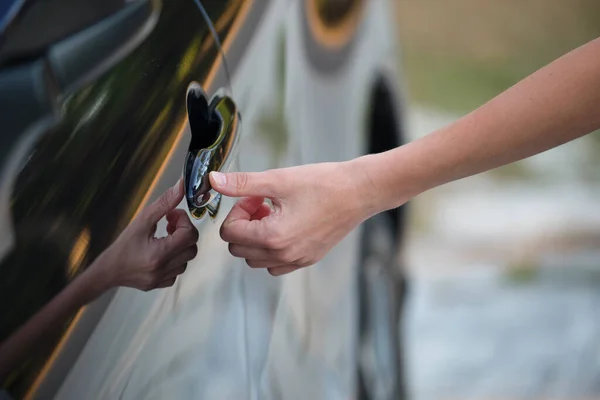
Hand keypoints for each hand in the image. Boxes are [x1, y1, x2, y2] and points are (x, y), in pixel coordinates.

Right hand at [98, 179, 198, 290]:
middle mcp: (164, 269)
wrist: (107, 270)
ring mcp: (164, 278)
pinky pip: (179, 270)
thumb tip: (181, 186)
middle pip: (192, 247)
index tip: (172, 216)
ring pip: (187, 259)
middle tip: (169, 225)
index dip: (184, 221)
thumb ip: (164, 203)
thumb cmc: (123, 244)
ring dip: (180, 245)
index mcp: (159, 253)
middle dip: (184, 232)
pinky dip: (175, 259)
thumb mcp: (142, 220)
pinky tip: (161, 252)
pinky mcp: (162, 283)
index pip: (189, 234)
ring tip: (164, 237)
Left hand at [209, 162, 371, 275]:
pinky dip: (272, 249)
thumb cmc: (323, 184)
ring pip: (255, 259)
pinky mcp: (308, 259)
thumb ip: (241, 184)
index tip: (254, 197)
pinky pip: (276, 264)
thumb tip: (212, 181)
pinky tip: (286, 226)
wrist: (360, 192)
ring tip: (274, 214)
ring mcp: (296, 261)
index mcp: (272, 237)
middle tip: (262, 203)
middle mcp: (283, 255)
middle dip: (244, 224)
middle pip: (239, 248)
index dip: (237, 211)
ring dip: (256, 238)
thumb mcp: (277, 180)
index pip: (229, 233)